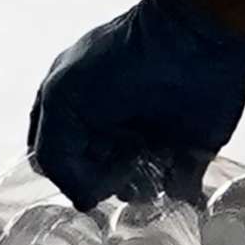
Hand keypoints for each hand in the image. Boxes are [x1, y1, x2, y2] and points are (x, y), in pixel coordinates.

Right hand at [28, 0, 244, 208]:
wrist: (190, 42)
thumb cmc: (122, 61)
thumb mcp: (63, 98)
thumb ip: (55, 155)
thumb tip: (85, 202)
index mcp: (75, 113)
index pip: (59, 164)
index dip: (69, 172)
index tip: (86, 157)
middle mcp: (110, 132)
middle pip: (95, 183)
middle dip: (105, 179)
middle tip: (122, 154)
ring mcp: (148, 144)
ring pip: (134, 193)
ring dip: (140, 185)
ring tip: (151, 153)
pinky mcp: (186, 154)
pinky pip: (176, 191)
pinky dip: (176, 188)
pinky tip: (175, 162)